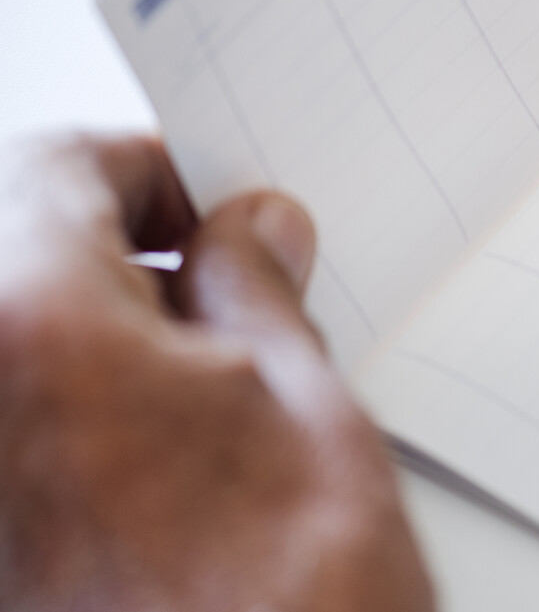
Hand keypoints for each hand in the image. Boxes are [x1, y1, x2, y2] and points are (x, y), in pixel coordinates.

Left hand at [0, 135, 433, 610]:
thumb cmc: (288, 601)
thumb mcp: (308, 404)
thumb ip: (257, 288)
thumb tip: (247, 231)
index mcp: (32, 326)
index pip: (56, 170)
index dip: (145, 172)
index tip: (205, 208)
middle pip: (17, 254)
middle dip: (118, 253)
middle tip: (221, 290)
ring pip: (19, 345)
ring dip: (98, 334)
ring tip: (208, 381)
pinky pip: (20, 422)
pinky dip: (76, 408)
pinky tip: (166, 449)